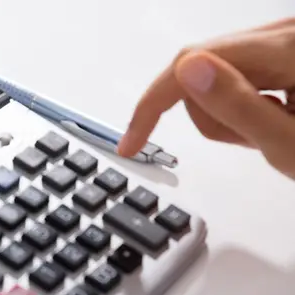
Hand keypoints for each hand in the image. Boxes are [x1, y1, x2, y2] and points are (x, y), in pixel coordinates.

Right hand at [117, 18, 294, 179]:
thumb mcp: (290, 145)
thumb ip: (236, 108)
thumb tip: (189, 71)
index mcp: (287, 48)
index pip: (192, 64)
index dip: (152, 105)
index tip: (132, 143)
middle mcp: (285, 32)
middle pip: (202, 70)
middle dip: (213, 115)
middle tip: (253, 141)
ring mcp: (286, 38)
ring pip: (217, 77)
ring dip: (233, 115)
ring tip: (276, 131)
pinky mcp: (286, 48)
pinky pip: (240, 77)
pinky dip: (248, 106)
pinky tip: (281, 118)